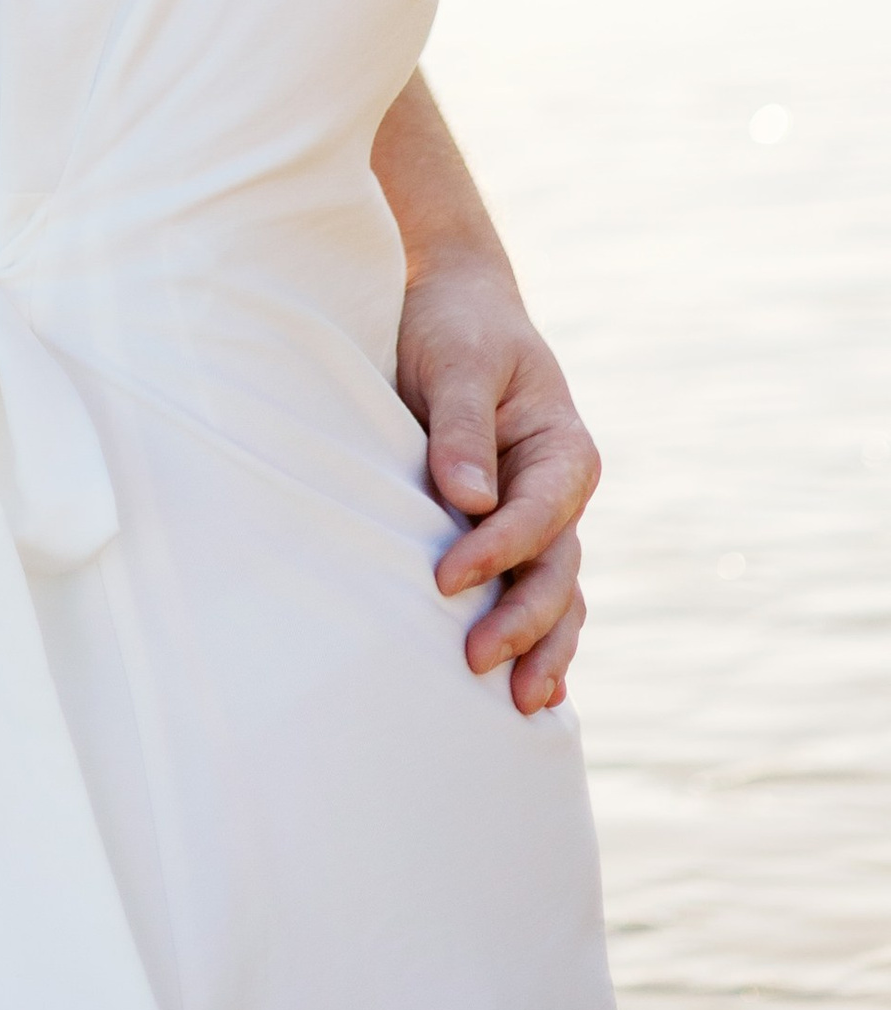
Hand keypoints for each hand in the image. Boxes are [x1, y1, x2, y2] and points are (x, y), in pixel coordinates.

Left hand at [395, 254, 597, 710]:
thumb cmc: (454, 326)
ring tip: (521, 705)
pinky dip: (537, 640)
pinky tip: (532, 692)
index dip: (498, 551)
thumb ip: (460, 427)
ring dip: (541, 648)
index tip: (445, 579)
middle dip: (523, 621)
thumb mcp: (457, 361)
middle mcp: (561, 492)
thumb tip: (468, 499)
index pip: (539, 515)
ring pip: (555, 596)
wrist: (452, 304)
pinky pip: (533, 593)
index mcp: (563, 450)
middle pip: (556, 571)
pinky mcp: (510, 533)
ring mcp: (541, 518)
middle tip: (476, 662)